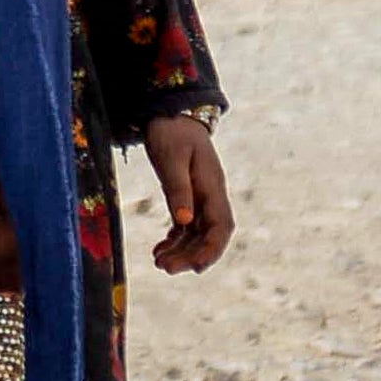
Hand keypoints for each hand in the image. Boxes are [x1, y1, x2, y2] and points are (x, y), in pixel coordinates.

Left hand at [140, 112, 232, 274]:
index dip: (212, 249)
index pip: (221, 226)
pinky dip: (176, 240)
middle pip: (209, 235)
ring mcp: (201, 196)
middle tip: (165, 269)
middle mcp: (211, 195)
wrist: (171, 112)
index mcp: (213, 186)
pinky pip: (186, 225)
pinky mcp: (188, 196)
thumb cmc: (172, 132)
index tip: (196, 267)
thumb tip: (184, 222)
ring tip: (159, 263)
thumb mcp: (171, 159)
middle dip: (191, 255)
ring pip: (197, 233)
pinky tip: (160, 250)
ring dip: (181, 251)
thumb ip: (178, 190)